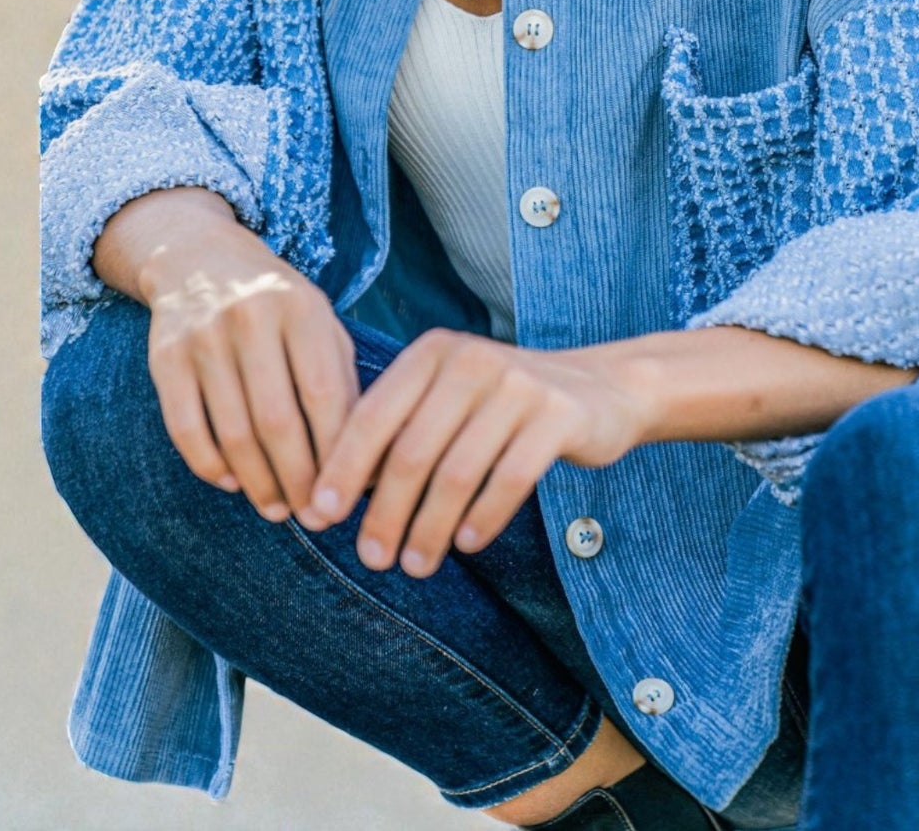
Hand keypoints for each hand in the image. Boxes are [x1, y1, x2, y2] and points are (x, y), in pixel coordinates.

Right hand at [106, 188, 359, 524]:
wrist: (200, 258)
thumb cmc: (278, 304)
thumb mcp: (320, 323)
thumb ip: (343, 381)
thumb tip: (368, 460)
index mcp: (301, 308)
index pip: (324, 396)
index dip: (336, 455)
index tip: (344, 498)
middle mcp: (252, 317)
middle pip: (278, 421)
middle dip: (299, 480)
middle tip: (312, 518)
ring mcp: (204, 337)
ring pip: (233, 432)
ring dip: (258, 483)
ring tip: (277, 508)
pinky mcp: (166, 358)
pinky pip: (186, 429)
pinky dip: (210, 466)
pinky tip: (232, 483)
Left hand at [296, 328, 651, 576]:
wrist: (599, 387)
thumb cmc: (503, 405)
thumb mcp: (448, 400)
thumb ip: (400, 431)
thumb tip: (333, 497)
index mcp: (433, 353)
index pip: (373, 415)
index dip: (341, 469)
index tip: (319, 518)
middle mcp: (471, 360)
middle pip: (412, 451)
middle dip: (384, 512)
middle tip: (372, 559)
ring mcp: (518, 384)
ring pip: (457, 471)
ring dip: (431, 527)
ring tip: (416, 565)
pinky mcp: (558, 414)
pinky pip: (510, 478)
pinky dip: (484, 517)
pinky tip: (468, 545)